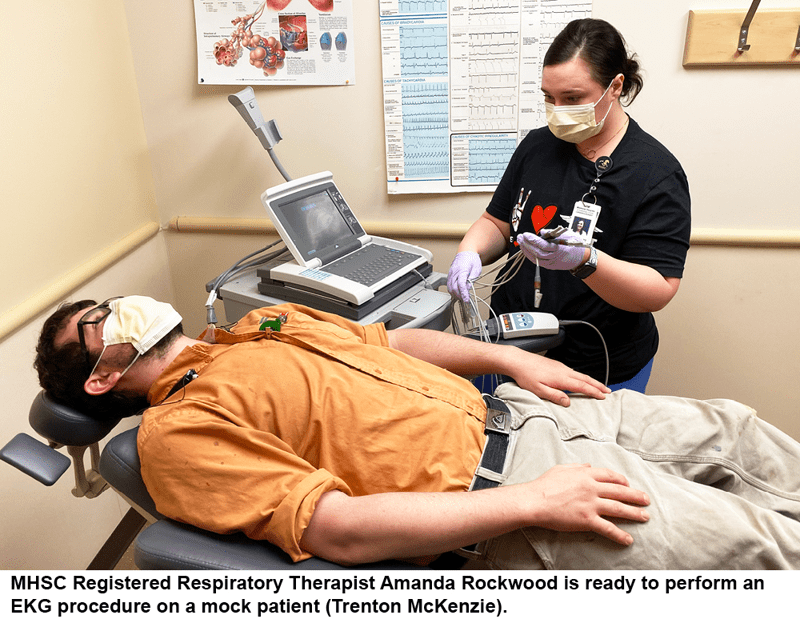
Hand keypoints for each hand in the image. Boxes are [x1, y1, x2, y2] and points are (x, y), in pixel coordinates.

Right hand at [447, 251, 481, 302]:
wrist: (466, 252)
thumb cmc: (472, 259)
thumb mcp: (477, 269)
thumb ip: (472, 279)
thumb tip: (468, 288)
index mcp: (462, 270)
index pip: (461, 284)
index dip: (463, 293)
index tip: (467, 300)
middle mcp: (454, 272)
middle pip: (454, 288)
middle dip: (459, 296)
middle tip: (466, 300)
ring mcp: (451, 273)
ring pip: (450, 287)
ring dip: (455, 294)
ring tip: (462, 297)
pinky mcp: (449, 275)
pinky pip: (449, 285)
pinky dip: (453, 290)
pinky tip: (458, 292)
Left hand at [508, 348, 608, 405]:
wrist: (517, 361)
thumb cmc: (526, 375)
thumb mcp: (539, 390)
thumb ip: (554, 396)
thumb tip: (568, 402)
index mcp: (561, 378)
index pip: (582, 386)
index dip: (594, 391)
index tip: (603, 396)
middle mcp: (563, 370)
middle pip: (585, 378)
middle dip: (597, 385)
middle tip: (607, 391)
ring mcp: (560, 367)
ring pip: (579, 374)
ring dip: (590, 380)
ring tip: (598, 386)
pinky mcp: (556, 365)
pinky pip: (573, 372)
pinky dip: (581, 377)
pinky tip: (580, 380)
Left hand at [518, 231, 586, 270]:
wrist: (581, 257)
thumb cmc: (574, 244)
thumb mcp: (566, 234)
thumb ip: (552, 233)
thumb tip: (541, 232)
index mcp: (559, 248)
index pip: (542, 245)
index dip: (532, 240)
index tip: (526, 234)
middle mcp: (554, 257)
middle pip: (537, 252)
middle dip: (526, 244)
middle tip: (520, 237)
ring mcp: (551, 263)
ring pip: (536, 258)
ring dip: (526, 250)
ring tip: (521, 242)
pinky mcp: (550, 265)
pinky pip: (537, 261)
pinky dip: (530, 255)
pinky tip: (526, 250)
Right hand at [521, 464, 649, 545]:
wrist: (534, 501)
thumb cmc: (544, 485)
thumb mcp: (561, 469)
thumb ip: (577, 467)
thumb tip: (588, 466)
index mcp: (586, 474)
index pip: (610, 476)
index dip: (622, 481)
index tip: (628, 485)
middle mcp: (592, 488)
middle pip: (620, 491)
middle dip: (635, 496)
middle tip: (646, 500)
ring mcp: (591, 504)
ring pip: (618, 508)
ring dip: (634, 513)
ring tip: (645, 517)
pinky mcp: (587, 520)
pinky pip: (607, 528)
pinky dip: (620, 534)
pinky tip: (629, 539)